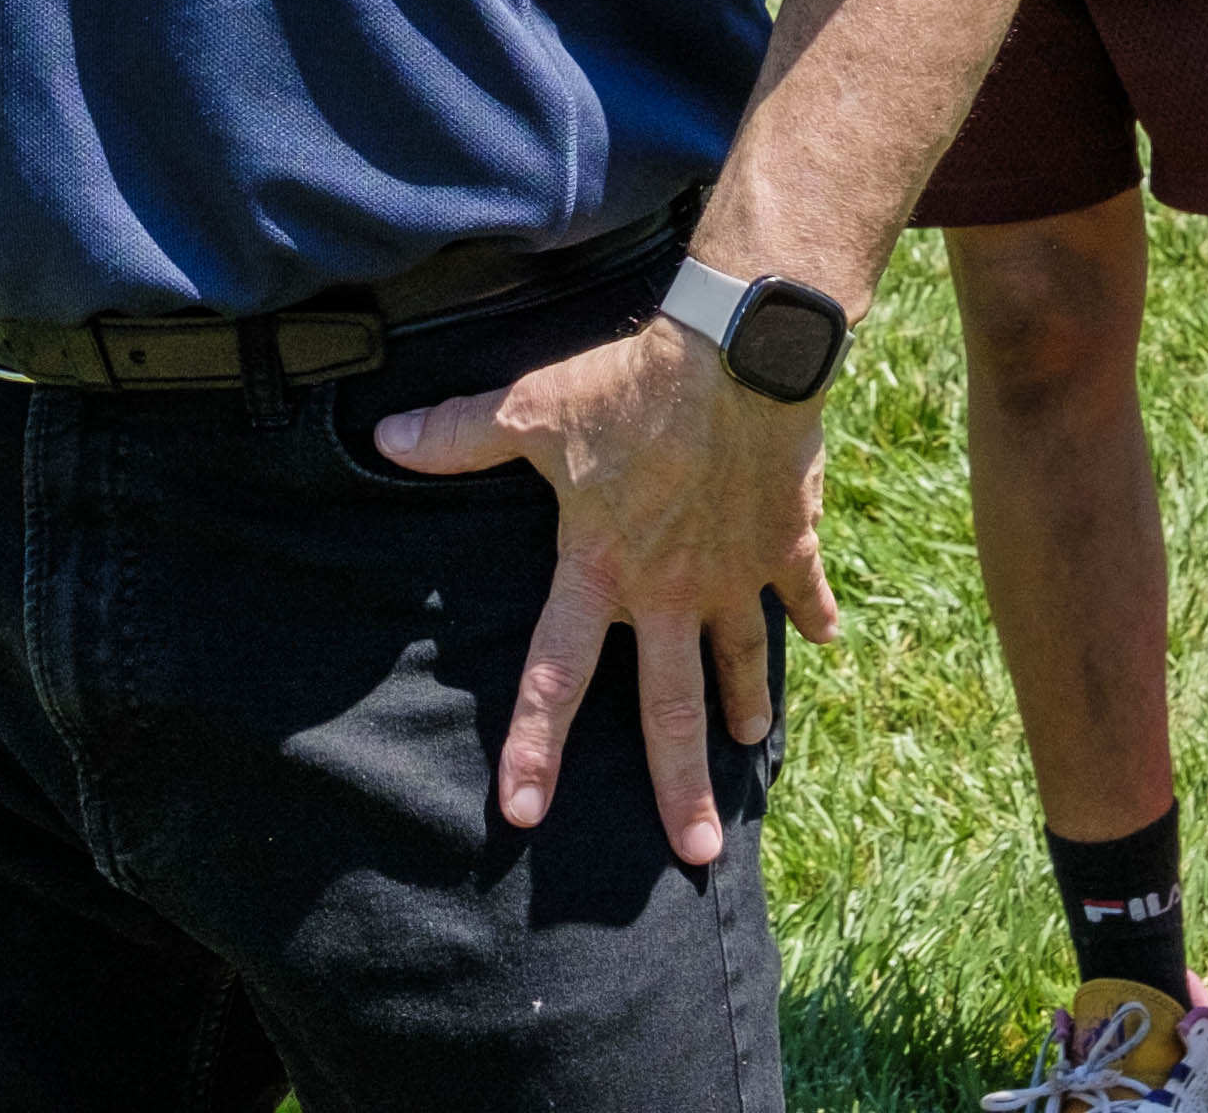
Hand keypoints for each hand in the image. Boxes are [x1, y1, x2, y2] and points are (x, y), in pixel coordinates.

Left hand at [375, 311, 832, 866]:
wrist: (738, 353)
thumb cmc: (628, 383)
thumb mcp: (531, 406)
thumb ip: (458, 435)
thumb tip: (382, 438)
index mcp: (601, 570)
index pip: (556, 678)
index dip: (536, 747)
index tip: (524, 813)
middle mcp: (669, 591)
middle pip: (670, 709)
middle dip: (680, 787)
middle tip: (696, 854)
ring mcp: (733, 572)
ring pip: (740, 660)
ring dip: (745, 707)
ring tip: (751, 749)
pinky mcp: (785, 539)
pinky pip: (803, 589)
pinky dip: (815, 613)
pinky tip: (825, 640)